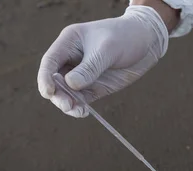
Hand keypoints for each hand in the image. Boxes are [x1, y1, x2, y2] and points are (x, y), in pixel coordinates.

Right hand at [37, 5, 168, 116]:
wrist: (148, 42)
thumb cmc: (126, 37)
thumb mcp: (108, 50)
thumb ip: (90, 68)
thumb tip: (71, 85)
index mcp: (69, 43)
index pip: (50, 62)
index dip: (45, 78)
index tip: (49, 92)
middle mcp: (71, 60)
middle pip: (54, 81)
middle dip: (58, 95)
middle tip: (67, 105)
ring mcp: (82, 75)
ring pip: (67, 93)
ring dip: (68, 104)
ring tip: (78, 111)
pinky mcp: (93, 87)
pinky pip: (81, 100)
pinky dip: (80, 107)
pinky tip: (84, 112)